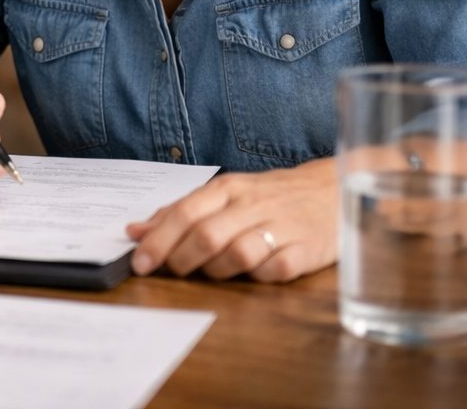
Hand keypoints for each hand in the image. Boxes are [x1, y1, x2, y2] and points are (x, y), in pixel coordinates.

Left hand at [124, 158, 336, 282]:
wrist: (332, 190)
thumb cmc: (268, 197)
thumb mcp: (223, 196)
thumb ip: (179, 212)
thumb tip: (135, 232)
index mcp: (227, 188)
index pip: (184, 213)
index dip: (158, 241)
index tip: (139, 263)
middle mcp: (252, 205)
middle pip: (207, 236)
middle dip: (181, 260)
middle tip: (171, 271)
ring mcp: (281, 227)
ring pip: (237, 255)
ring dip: (216, 271)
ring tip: (212, 272)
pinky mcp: (307, 250)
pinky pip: (274, 271)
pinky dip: (257, 277)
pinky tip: (252, 274)